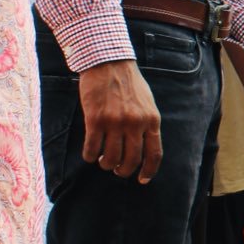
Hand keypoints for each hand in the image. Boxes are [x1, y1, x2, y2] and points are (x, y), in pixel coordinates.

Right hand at [79, 60, 162, 182]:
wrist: (109, 63)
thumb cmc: (129, 84)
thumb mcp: (147, 104)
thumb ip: (147, 124)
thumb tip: (143, 148)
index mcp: (151, 121)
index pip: (154, 154)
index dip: (149, 171)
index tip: (142, 179)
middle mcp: (135, 124)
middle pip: (131, 160)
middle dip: (123, 171)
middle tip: (117, 170)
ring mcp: (115, 122)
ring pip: (111, 157)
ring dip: (106, 164)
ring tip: (103, 161)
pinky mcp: (95, 119)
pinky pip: (92, 147)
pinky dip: (90, 156)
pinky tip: (90, 155)